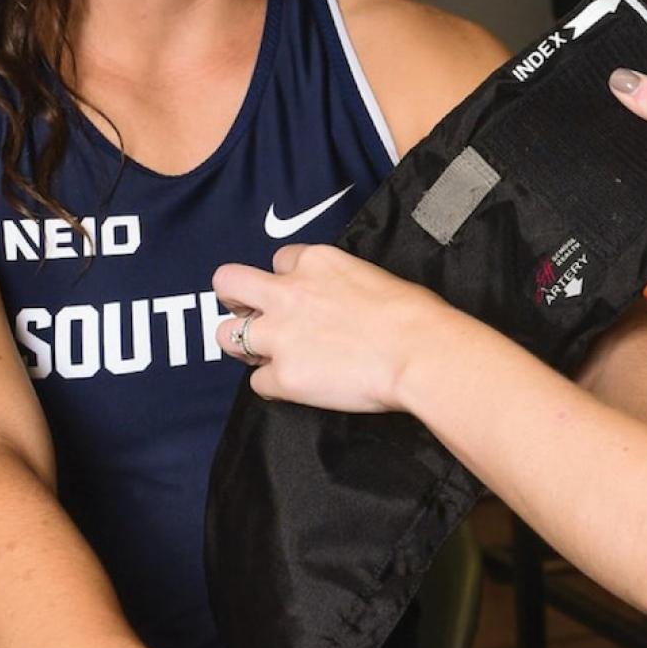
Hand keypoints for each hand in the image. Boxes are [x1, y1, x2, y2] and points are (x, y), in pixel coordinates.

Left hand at [213, 243, 480, 413]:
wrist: (420, 352)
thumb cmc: (415, 315)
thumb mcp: (373, 278)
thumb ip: (341, 286)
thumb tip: (342, 306)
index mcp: (316, 262)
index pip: (280, 260)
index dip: (286, 279)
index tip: (297, 296)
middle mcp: (288, 293)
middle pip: (228, 282)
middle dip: (234, 299)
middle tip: (248, 315)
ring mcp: (280, 335)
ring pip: (226, 335)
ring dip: (243, 345)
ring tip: (266, 356)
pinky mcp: (284, 376)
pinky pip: (259, 383)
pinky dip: (276, 386)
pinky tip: (298, 387)